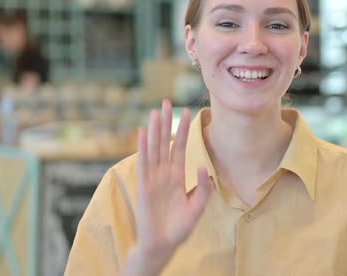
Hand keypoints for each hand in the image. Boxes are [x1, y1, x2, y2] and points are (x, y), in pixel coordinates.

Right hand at [124, 100, 212, 274]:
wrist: (162, 245)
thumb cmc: (179, 228)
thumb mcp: (197, 208)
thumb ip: (203, 189)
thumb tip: (203, 167)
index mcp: (177, 177)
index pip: (179, 147)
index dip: (182, 130)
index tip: (187, 112)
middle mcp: (164, 174)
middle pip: (165, 142)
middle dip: (166, 122)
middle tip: (166, 101)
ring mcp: (153, 179)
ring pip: (153, 149)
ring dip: (154, 130)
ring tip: (155, 111)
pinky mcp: (144, 187)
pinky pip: (144, 164)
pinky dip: (143, 148)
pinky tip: (143, 133)